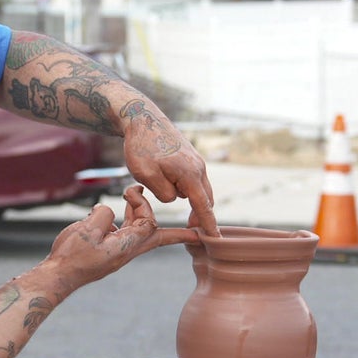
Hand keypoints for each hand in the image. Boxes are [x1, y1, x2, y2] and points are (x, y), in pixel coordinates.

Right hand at [44, 185, 197, 291]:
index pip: (149, 223)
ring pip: (140, 232)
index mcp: (127, 246)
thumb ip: (102, 216)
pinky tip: (116, 210)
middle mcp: (126, 250)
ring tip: (139, 198)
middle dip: (177, 233)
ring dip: (143, 216)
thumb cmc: (72, 256)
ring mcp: (118, 251)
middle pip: (158, 236)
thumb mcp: (86, 231)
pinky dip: (125, 219)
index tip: (130, 193)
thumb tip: (108, 210)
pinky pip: (123, 233)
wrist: (59, 275)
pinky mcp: (108, 251)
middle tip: (198, 233)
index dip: (143, 205)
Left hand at [119, 103, 219, 236]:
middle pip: (206, 199)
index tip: (216, 240)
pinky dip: (186, 187)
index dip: (209, 225)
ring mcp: (195, 160)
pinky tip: (169, 182)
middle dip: (201, 215)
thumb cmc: (141, 147)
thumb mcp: (146, 175)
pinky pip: (192, 178)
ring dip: (191, 199)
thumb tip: (176, 199)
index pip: (203, 206)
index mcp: (189, 174)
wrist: (142, 117)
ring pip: (198, 188)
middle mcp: (198, 167)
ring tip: (172, 199)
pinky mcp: (189, 156)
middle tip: (191, 228)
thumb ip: (164, 194)